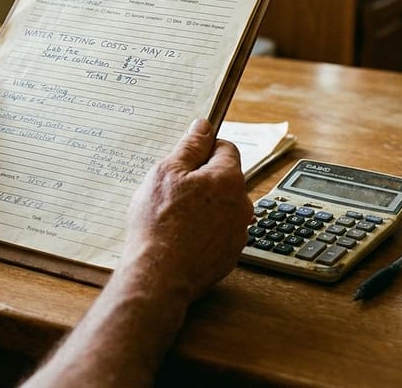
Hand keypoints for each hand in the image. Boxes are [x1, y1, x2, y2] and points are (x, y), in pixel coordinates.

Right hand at [123, 118, 251, 303]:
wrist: (159, 274)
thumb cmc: (159, 222)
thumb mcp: (167, 172)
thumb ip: (189, 146)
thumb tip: (203, 126)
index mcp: (228, 178)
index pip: (226, 148)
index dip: (204, 149)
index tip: (186, 159)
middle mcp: (242, 204)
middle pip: (225, 179)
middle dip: (203, 179)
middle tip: (173, 190)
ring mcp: (238, 232)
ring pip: (223, 207)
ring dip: (205, 206)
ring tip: (175, 216)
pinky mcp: (230, 254)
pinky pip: (219, 232)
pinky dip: (205, 230)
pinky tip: (181, 236)